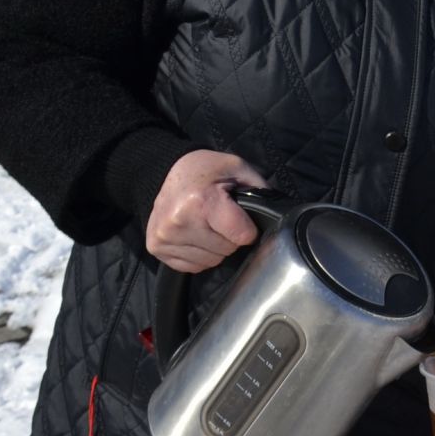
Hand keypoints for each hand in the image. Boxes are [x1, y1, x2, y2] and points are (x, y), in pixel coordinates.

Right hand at [145, 150, 268, 272]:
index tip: (241, 217)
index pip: (241, 235)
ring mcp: (164, 237)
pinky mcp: (156, 247)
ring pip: (210, 261)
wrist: (164, 169)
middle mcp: (179, 221)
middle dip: (230, 237)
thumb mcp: (237, 168)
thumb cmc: (205, 170)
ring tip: (206, 224)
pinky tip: (194, 234)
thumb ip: (260, 191)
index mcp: (201, 202)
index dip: (248, 228)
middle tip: (221, 217)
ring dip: (214, 247)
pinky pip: (192, 266)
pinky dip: (199, 254)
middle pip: (226, 250)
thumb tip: (278, 215)